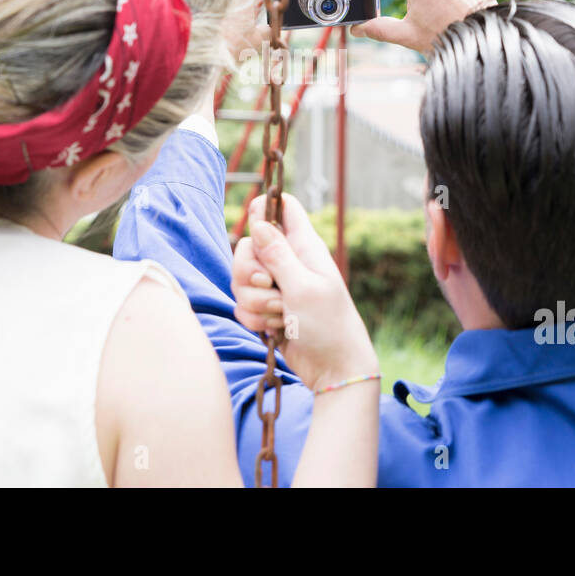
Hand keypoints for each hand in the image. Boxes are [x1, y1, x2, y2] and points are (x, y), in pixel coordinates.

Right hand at [232, 193, 376, 393]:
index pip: (282, 207)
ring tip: (281, 314)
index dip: (264, 209)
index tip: (257, 232)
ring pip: (241, 280)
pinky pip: (243, 305)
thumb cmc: (328, 325)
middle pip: (247, 246)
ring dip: (255, 301)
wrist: (334, 368)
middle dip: (248, 271)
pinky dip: (254, 319)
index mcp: (303, 246)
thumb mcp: (303, 286)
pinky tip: (275, 330)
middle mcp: (287, 262)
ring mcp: (276, 286)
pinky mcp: (266, 310)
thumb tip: (257, 222)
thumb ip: (277, 254)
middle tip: (270, 286)